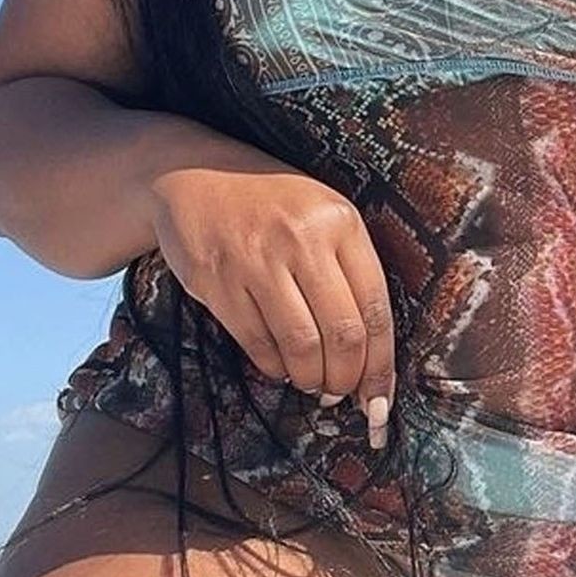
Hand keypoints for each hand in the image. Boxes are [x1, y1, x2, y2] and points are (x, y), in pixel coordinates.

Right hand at [145, 160, 395, 448]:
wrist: (194, 175)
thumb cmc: (274, 205)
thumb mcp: (324, 215)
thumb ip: (350, 271)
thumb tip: (371, 354)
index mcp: (341, 223)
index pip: (375, 308)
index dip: (381, 365)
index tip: (379, 401)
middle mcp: (302, 239)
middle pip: (342, 334)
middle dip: (347, 380)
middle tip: (342, 394)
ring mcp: (257, 260)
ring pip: (301, 345)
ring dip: (311, 379)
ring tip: (313, 383)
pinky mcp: (217, 281)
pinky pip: (257, 343)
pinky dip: (275, 368)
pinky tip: (282, 368)